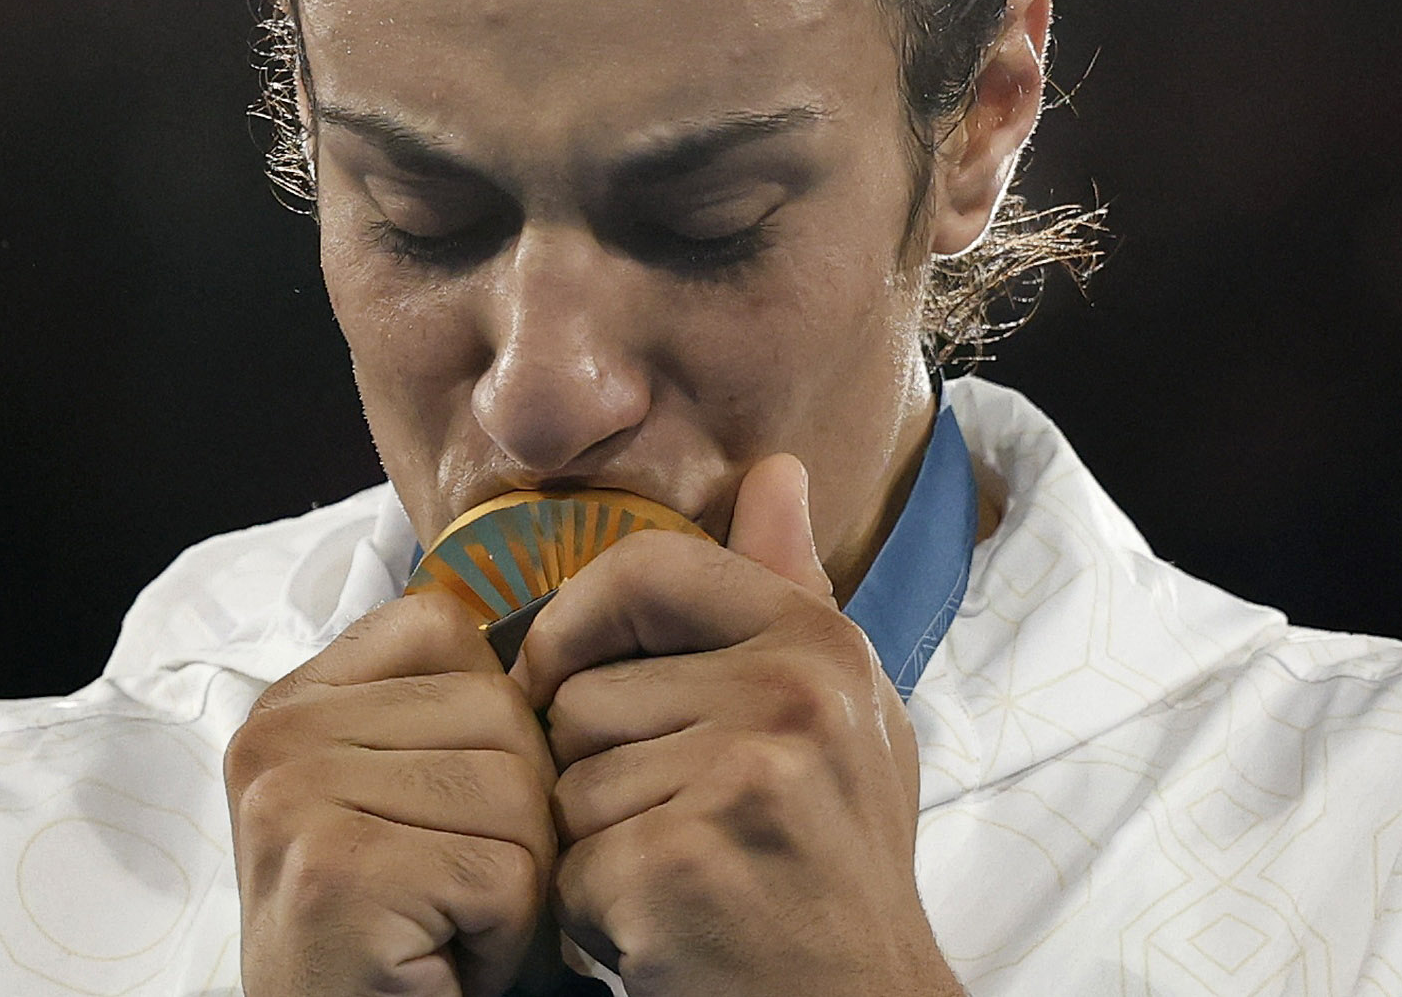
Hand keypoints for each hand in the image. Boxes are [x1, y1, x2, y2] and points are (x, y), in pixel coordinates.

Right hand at [226, 592, 563, 996]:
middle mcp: (276, 737)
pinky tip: (442, 963)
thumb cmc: (398, 932)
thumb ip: (441, 711)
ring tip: (445, 927)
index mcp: (290, 702)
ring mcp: (296, 800)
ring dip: (516, 883)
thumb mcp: (401, 793)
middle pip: (498, 711)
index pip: (441, 627)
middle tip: (451, 892)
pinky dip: (504, 939)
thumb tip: (553, 647)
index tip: (447, 810)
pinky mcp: (339, 874)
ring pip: (516, 792)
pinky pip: (507, 875)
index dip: (491, 723)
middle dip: (516, 817)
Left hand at [512, 455, 964, 996]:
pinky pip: (567, 865)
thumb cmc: (829, 865)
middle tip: (683, 832)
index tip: (568, 679)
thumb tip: (776, 468)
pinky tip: (664, 932)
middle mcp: (794, 695)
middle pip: (584, 692)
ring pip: (568, 782)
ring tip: (680, 879)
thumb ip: (787, 590)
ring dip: (596, 848)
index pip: (647, 565)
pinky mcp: (685, 865)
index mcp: (820, 643)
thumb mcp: (834, 715)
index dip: (581, 620)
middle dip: (601, 775)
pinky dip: (594, 916)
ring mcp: (744, 779)